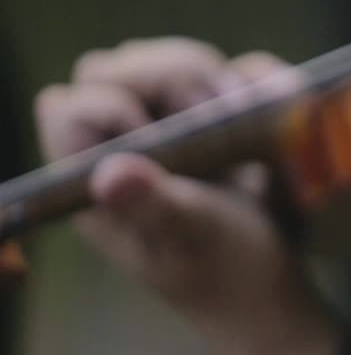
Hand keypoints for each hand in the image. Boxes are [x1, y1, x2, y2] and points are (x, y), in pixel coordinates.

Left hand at [34, 36, 339, 354]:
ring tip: (240, 112)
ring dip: (209, 76)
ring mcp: (169, 130)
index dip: (109, 102)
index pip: (72, 107)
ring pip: (166, 61)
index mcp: (91, 178)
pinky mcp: (213, 124)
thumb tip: (110, 174)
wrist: (276, 294)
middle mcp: (122, 147)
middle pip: (117, 68)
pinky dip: (248, 79)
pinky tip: (265, 104)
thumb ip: (150, 205)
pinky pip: (220, 74)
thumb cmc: (225, 274)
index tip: (157, 130)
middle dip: (170, 75)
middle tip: (214, 112)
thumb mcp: (189, 240)